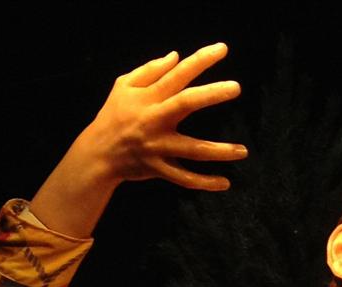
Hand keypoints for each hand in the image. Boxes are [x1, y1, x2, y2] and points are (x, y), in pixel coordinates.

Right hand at [82, 43, 246, 189]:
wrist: (98, 153)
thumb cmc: (114, 115)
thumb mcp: (123, 85)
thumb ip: (150, 70)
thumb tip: (176, 56)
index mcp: (149, 96)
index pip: (178, 74)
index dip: (200, 60)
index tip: (223, 49)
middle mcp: (155, 119)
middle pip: (186, 103)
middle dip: (211, 94)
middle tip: (236, 87)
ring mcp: (158, 146)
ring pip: (192, 149)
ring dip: (219, 151)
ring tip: (243, 150)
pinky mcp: (159, 168)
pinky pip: (185, 179)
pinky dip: (204, 183)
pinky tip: (225, 182)